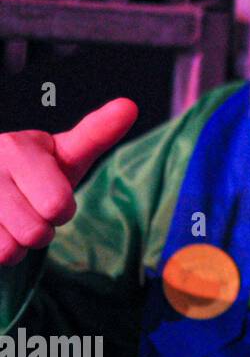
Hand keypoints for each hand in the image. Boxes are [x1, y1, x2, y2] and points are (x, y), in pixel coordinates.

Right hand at [0, 98, 137, 264]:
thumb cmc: (33, 173)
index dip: (61, 210)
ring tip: (12, 221)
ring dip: (19, 244)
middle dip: (43, 229)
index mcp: (17, 147)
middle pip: (37, 231)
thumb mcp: (64, 154)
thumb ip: (95, 134)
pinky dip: (1, 251)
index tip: (54, 199)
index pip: (57, 204)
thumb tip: (130, 105)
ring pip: (10, 249)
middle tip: (33, 211)